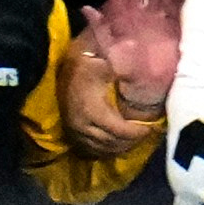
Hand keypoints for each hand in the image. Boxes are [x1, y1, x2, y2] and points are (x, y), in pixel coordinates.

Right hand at [59, 26, 149, 154]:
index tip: (150, 128)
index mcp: (92, 110)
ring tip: (133, 141)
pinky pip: (89, 150)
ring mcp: (74, 131)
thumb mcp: (102, 62)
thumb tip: (140, 54)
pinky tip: (115, 146)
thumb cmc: (81, 62)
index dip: (136, 132)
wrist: (53, 67)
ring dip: (119, 148)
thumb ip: (122, 62)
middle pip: (111, 143)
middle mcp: (82, 125)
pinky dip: (104, 150)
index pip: (119, 130)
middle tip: (145, 135)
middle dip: (131, 142)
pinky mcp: (69, 133)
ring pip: (101, 149)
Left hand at [96, 0, 182, 116]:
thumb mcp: (109, 50)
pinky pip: (176, 9)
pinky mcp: (173, 27)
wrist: (147, 86)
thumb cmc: (126, 68)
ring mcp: (157, 19)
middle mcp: (140, 14)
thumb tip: (86, 9)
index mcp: (123, 18)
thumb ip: (100, 30)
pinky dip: (179, 0)